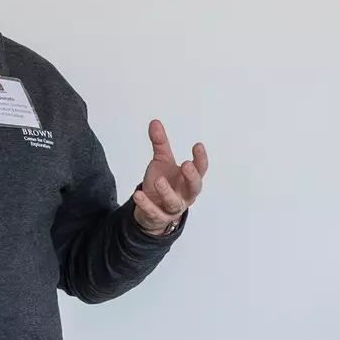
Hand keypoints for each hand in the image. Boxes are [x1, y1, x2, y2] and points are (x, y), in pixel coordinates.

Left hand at [133, 119, 207, 235]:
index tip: (197, 145)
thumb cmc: (163, 183)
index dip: (201, 158)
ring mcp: (173, 208)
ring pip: (174, 203)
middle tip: (186, 164)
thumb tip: (154, 122)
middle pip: (194, 188)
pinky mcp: (159, 218)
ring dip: (167, 192)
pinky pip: (154, 213)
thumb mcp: (162, 162)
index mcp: (189, 180)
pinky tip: (138, 195)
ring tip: (158, 180)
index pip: (201, 169)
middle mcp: (185, 195)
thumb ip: (160, 144)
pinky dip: (146, 205)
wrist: (151, 209)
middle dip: (191, 177)